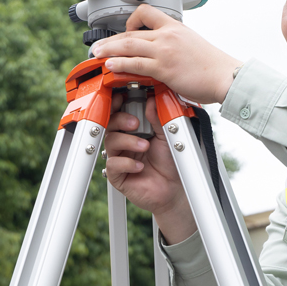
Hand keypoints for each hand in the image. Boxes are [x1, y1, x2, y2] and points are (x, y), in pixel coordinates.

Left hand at [92, 4, 241, 104]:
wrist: (225, 76)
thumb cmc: (214, 66)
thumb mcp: (193, 45)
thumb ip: (175, 46)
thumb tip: (163, 55)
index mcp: (176, 27)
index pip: (146, 12)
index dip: (131, 20)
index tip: (126, 29)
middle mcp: (168, 35)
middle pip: (131, 32)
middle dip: (111, 40)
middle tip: (99, 46)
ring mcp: (165, 51)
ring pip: (128, 45)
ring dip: (109, 50)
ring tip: (97, 55)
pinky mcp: (164, 68)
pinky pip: (134, 63)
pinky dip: (119, 64)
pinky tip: (111, 66)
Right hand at [104, 93, 196, 243]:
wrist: (176, 188)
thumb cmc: (171, 162)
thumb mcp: (166, 136)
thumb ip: (157, 119)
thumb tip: (151, 101)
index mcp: (134, 131)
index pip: (120, 114)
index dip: (118, 105)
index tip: (122, 98)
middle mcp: (125, 143)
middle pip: (110, 125)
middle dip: (120, 120)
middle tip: (135, 124)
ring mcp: (120, 158)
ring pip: (110, 142)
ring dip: (128, 142)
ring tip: (145, 146)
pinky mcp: (118, 176)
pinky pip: (113, 165)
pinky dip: (127, 163)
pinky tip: (140, 166)